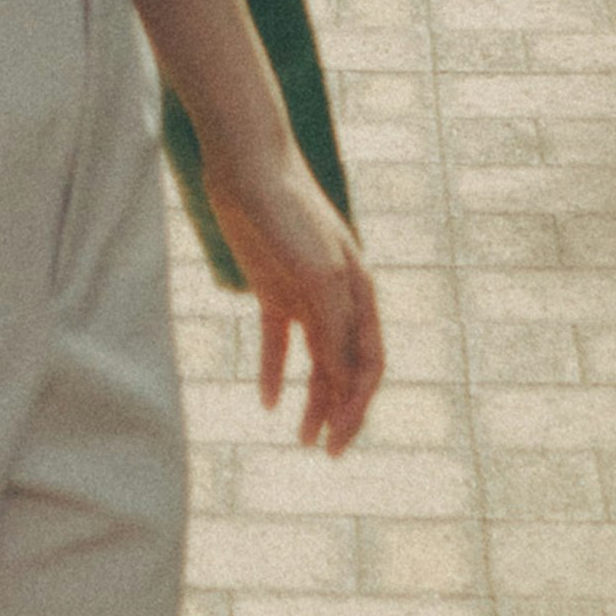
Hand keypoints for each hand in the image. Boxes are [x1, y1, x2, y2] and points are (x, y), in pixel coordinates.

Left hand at [206, 142, 384, 456]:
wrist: (248, 164)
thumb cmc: (290, 213)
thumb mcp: (317, 274)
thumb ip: (333, 326)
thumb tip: (341, 379)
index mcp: (360, 293)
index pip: (368, 364)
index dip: (357, 407)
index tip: (337, 443)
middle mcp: (338, 297)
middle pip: (345, 367)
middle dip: (340, 411)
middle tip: (324, 451)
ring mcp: (305, 292)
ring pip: (315, 360)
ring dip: (312, 399)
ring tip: (299, 437)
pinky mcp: (272, 286)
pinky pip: (279, 340)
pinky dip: (275, 371)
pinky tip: (266, 400)